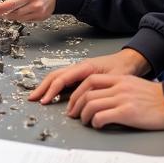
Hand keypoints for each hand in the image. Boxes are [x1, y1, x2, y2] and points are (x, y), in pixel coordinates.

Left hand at [0, 0, 55, 22]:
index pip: (10, 5)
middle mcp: (35, 6)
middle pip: (12, 14)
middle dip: (0, 13)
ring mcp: (38, 14)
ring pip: (17, 18)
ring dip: (8, 15)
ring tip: (2, 10)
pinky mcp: (40, 18)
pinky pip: (25, 20)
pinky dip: (17, 16)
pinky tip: (15, 11)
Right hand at [30, 47, 149, 106]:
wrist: (131, 61)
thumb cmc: (124, 69)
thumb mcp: (113, 78)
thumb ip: (98, 88)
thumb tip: (84, 101)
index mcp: (84, 67)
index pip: (62, 78)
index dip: (52, 90)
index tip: (45, 101)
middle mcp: (79, 67)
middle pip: (55, 76)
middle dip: (43, 87)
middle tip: (32, 98)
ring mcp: (79, 70)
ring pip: (57, 77)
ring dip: (46, 86)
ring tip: (38, 96)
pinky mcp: (81, 74)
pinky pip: (64, 79)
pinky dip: (54, 86)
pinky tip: (51, 94)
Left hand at [72, 74, 163, 130]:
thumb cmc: (156, 98)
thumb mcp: (134, 85)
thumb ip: (118, 88)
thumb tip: (102, 99)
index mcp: (120, 79)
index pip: (90, 80)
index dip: (78, 92)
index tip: (74, 102)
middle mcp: (119, 87)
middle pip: (87, 93)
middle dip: (76, 105)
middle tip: (74, 115)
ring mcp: (122, 99)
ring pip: (91, 104)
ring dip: (84, 115)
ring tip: (86, 122)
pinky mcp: (127, 112)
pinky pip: (102, 116)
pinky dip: (96, 122)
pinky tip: (98, 126)